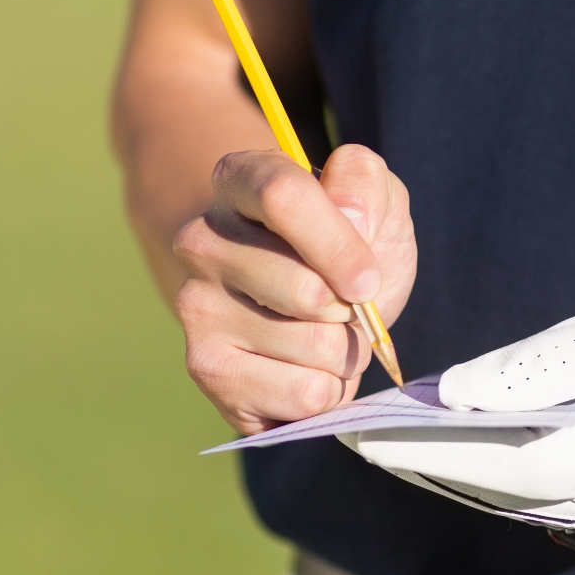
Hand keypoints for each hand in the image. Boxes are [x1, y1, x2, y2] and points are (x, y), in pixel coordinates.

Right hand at [172, 144, 416, 433]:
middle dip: (351, 309)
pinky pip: (302, 394)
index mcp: (240, 180)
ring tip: (327, 334)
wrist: (326, 309)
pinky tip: (308, 368)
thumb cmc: (353, 246)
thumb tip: (352, 216)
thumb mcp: (378, 200)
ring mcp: (196, 306)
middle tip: (345, 305)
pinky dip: (329, 389)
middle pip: (305, 289)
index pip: (282, 196)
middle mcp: (202, 240)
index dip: (339, 244)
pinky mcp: (206, 368)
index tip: (368, 279)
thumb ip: (366, 185)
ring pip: (313, 345)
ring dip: (344, 350)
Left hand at [340, 294, 574, 565]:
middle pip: (501, 495)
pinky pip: (549, 506)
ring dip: (458, 475)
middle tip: (358, 438)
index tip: (366, 433)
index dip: (431, 452)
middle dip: (427, 466)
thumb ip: (541, 363)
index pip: (505, 464)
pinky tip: (465, 452)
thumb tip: (457, 391)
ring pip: (519, 506)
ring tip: (396, 442)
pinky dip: (500, 479)